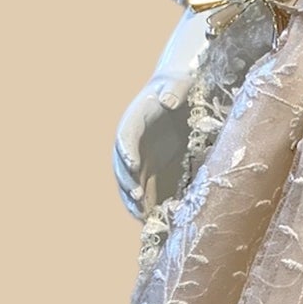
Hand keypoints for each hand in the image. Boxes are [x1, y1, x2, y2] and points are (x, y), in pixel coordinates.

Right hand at [113, 6, 211, 216]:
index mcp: (134, 120)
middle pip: (123, 165)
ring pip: (130, 183)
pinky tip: (153, 220)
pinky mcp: (152, 171)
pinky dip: (147, 205)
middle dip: (128, 182)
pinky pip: (145, 191)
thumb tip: (168, 101)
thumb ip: (174, 90)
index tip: (133, 164)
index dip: (127, 150)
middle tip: (137, 197)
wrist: (179, 96)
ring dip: (133, 200)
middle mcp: (132, 143)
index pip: (125, 136)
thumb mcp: (178, 83)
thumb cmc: (178, 86)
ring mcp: (140, 159)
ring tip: (142, 217)